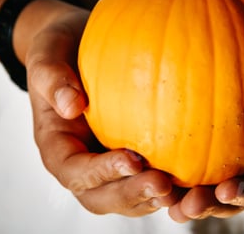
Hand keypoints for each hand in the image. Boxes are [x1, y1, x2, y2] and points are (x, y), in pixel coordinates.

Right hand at [25, 3, 179, 215]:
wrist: (77, 46)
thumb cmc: (60, 49)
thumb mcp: (47, 54)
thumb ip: (52, 78)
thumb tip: (71, 106)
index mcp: (58, 148)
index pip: (75, 173)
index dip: (100, 173)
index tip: (131, 160)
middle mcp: (84, 163)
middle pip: (103, 197)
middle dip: (132, 196)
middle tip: (163, 185)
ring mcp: (108, 163)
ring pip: (129, 196)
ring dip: (154, 197)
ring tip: (183, 191)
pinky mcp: (132, 154)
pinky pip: (149, 175)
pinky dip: (170, 182)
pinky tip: (197, 174)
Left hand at [167, 30, 243, 221]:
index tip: (228, 190)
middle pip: (234, 194)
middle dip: (212, 206)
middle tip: (187, 207)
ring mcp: (228, 150)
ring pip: (207, 182)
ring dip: (186, 197)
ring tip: (162, 200)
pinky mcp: (203, 135)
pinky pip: (184, 152)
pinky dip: (168, 163)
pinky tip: (142, 162)